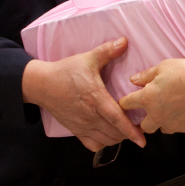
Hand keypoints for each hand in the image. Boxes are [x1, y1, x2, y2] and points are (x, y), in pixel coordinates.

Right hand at [22, 38, 145, 152]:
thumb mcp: (88, 59)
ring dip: (119, 138)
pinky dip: (104, 143)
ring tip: (127, 131)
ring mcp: (82, 125)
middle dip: (129, 134)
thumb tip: (124, 41)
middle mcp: (90, 116)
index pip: (117, 119)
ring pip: (106, 140)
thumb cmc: (66, 72)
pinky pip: (92, 144)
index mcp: (96, 99)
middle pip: (114, 133)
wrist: (42, 84)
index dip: (131, 131)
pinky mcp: (75, 130)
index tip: (143, 140)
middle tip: (140, 128)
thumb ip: (107, 51)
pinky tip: (110, 135)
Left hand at [121, 59, 184, 134]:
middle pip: (143, 126)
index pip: (127, 104)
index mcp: (148, 98)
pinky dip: (179, 121)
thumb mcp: (163, 67)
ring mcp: (171, 123)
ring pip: (161, 128)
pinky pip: (178, 127)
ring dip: (162, 122)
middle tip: (149, 113)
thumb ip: (146, 75)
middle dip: (143, 121)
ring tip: (170, 111)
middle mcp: (156, 115)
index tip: (126, 102)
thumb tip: (133, 79)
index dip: (125, 102)